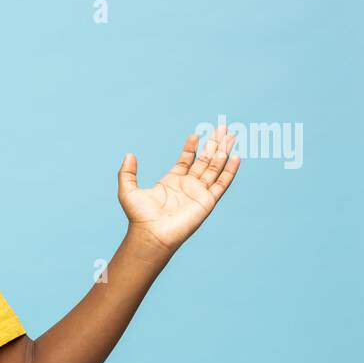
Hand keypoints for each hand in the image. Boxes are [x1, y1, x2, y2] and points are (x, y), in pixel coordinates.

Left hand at [117, 126, 239, 254]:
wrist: (151, 234)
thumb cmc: (139, 217)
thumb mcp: (128, 191)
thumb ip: (127, 172)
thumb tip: (129, 155)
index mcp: (172, 182)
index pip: (187, 160)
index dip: (192, 147)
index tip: (196, 134)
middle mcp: (188, 186)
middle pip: (205, 160)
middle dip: (213, 144)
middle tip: (221, 128)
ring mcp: (199, 193)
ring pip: (215, 168)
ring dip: (223, 152)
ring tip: (231, 136)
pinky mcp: (207, 201)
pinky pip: (222, 184)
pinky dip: (230, 171)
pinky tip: (236, 157)